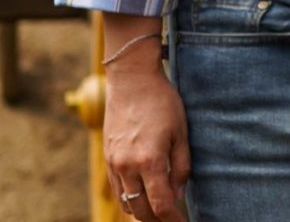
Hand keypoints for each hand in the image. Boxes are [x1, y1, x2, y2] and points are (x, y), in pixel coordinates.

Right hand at [104, 40, 191, 221]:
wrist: (132, 80)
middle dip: (157, 220)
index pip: (161, 204)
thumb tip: (178, 195)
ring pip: (126, 203)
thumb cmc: (162, 102)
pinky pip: (116, 190)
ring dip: (142, 212)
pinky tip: (142, 197)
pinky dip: (129, 199)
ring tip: (159, 212)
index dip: (173, 219)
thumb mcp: (181, 132)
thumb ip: (181, 167)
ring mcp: (114, 163)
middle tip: (172, 220)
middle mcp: (128, 166)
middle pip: (140, 210)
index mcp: (150, 160)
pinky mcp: (107, 158)